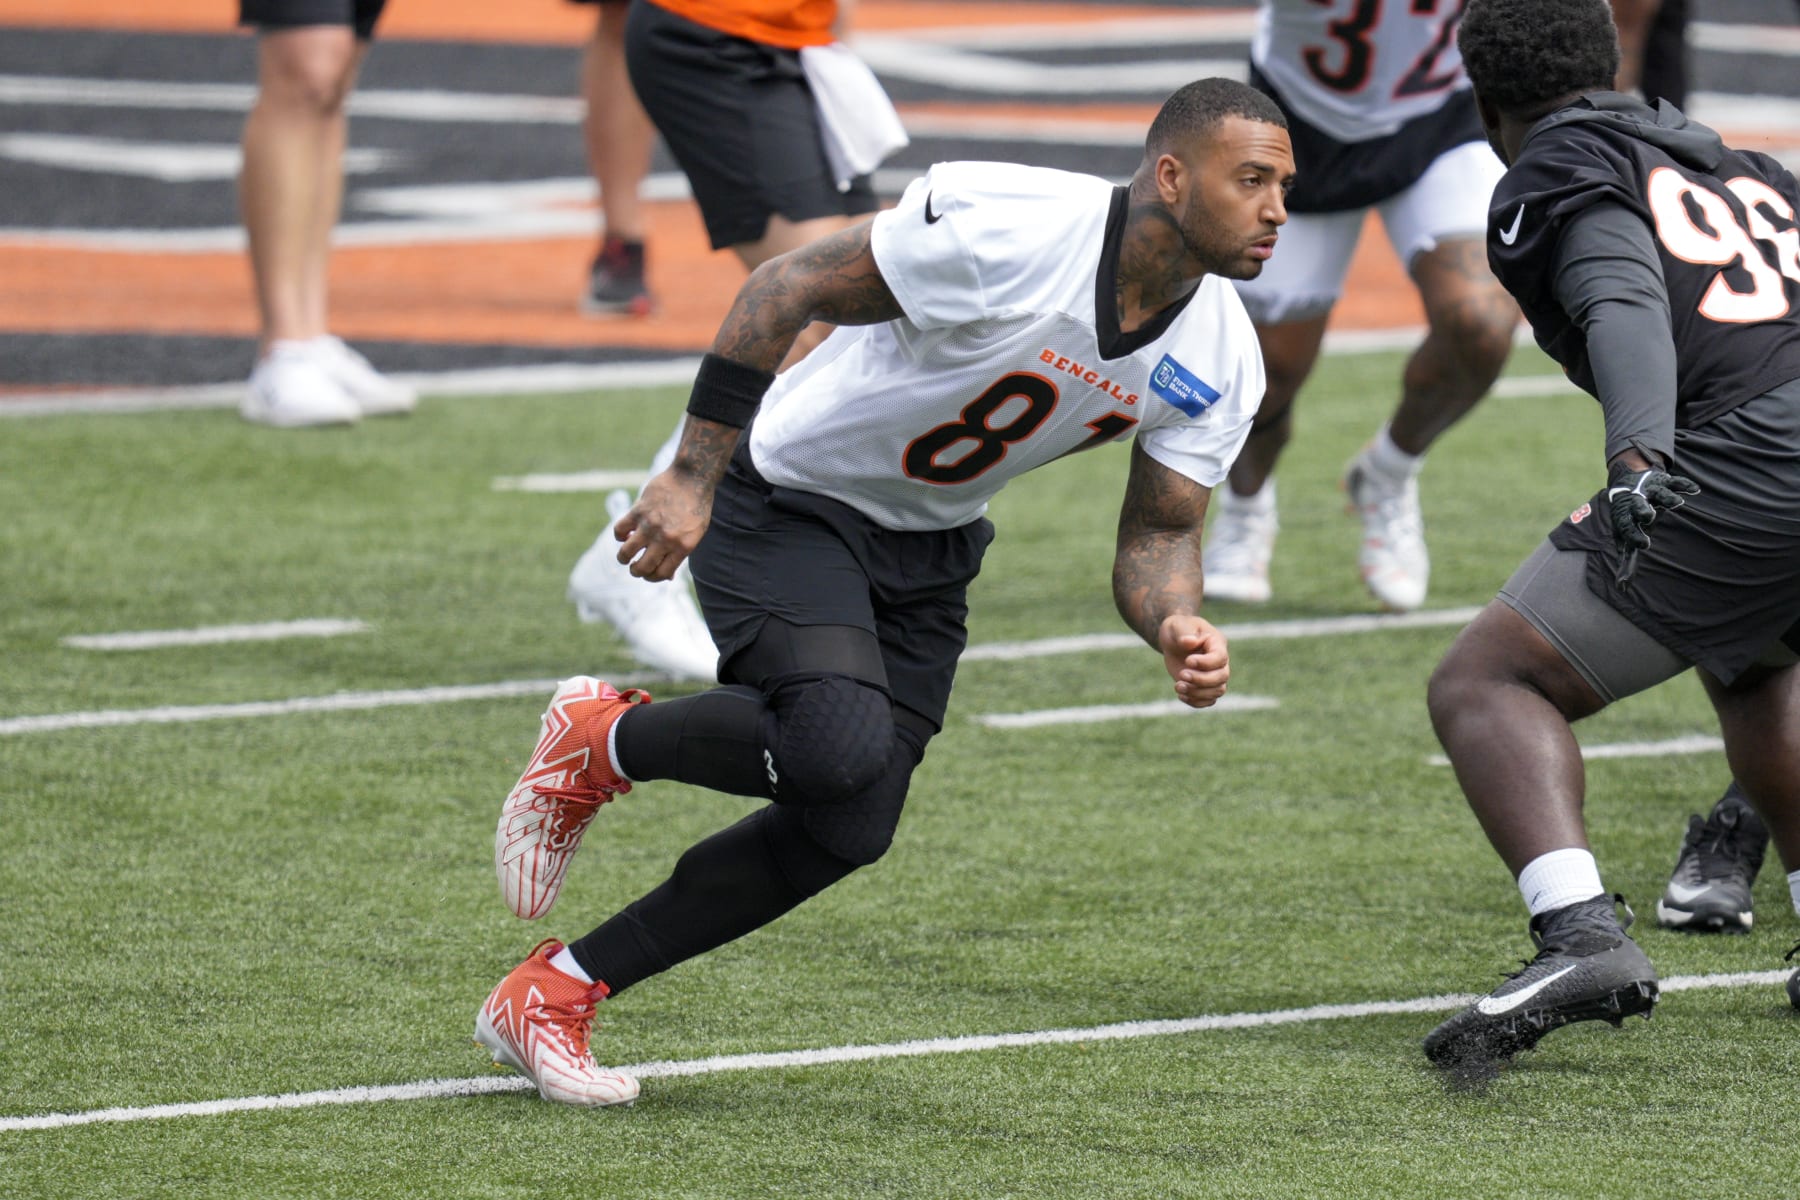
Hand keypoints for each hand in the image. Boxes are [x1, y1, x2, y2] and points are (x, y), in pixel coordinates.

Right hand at [613, 467, 713, 580]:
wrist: (692, 478)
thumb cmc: (696, 507)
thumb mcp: (695, 533)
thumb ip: (680, 553)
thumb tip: (667, 576)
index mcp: (683, 547)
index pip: (661, 574)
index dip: (652, 577)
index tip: (648, 572)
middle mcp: (666, 538)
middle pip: (643, 568)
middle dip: (636, 571)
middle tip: (635, 566)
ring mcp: (651, 525)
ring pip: (626, 553)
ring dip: (623, 558)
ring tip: (625, 556)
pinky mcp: (639, 510)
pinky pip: (620, 530)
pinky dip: (620, 535)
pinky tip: (625, 534)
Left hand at [1161, 615, 1228, 708]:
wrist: (1173, 640)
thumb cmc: (1178, 629)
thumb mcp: (1178, 626)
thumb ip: (1184, 632)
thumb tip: (1190, 642)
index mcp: (1217, 643)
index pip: (1220, 657)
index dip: (1206, 663)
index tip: (1187, 661)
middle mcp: (1219, 661)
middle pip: (1222, 677)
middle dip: (1201, 680)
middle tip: (1182, 675)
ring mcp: (1213, 675)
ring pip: (1218, 691)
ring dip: (1197, 693)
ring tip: (1177, 686)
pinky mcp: (1204, 686)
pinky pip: (1209, 700)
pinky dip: (1196, 702)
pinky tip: (1181, 695)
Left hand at [1605, 458, 1697, 585]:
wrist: (1629, 485)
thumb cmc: (1629, 519)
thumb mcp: (1625, 539)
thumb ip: (1626, 561)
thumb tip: (1622, 587)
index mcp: (1626, 518)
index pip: (1627, 527)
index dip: (1634, 535)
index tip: (1644, 545)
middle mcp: (1636, 503)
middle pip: (1638, 506)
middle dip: (1642, 510)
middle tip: (1649, 516)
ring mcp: (1650, 492)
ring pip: (1658, 493)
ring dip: (1667, 498)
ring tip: (1677, 503)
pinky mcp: (1663, 482)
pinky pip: (1674, 482)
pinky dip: (1683, 484)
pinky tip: (1694, 490)